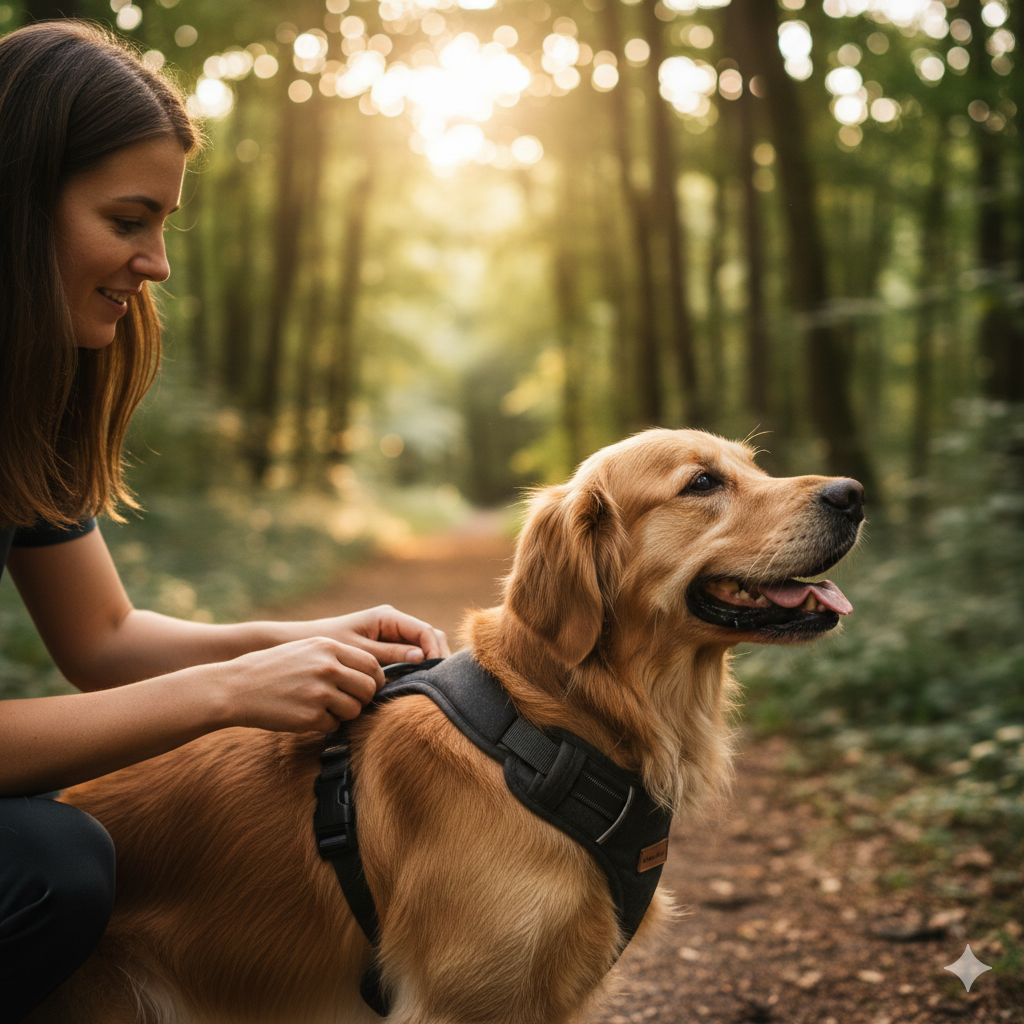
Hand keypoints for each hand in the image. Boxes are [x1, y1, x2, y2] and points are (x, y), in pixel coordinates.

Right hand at [220, 637, 385, 732]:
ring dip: (343, 713)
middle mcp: (328, 667)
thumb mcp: (307, 649)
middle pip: (369, 689)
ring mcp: (320, 693)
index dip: (374, 679)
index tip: (367, 687)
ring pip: (355, 709)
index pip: (371, 664)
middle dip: (363, 699)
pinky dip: (324, 725)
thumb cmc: (273, 669)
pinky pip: (333, 725)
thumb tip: (370, 674)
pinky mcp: (310, 717)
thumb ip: (336, 657)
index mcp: (329, 647)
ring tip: (322, 708)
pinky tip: (305, 716)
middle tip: (348, 702)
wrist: (235, 688)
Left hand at [295, 605, 449, 670]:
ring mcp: (393, 634)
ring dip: (429, 664)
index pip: (424, 631)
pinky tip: (417, 684)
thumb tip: (421, 658)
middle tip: (439, 683)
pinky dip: (417, 668)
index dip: (434, 651)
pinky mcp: (388, 647)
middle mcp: (394, 623)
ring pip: (423, 647)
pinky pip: (411, 656)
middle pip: (429, 638)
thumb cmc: (327, 644)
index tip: (435, 673)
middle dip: (437, 657)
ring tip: (430, 685)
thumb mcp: (358, 652)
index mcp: (388, 617)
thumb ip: (389, 654)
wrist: (303, 642)